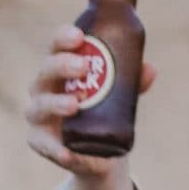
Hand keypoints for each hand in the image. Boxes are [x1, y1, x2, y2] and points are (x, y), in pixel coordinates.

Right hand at [26, 27, 158, 177]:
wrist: (97, 151)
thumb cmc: (102, 109)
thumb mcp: (119, 93)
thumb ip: (133, 82)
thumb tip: (150, 70)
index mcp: (60, 68)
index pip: (56, 46)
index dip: (63, 38)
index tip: (79, 36)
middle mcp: (44, 87)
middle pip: (45, 71)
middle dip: (62, 66)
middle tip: (84, 67)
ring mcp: (38, 114)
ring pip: (39, 106)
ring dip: (55, 103)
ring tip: (74, 105)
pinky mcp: (39, 140)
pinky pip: (42, 144)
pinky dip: (54, 148)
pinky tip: (66, 152)